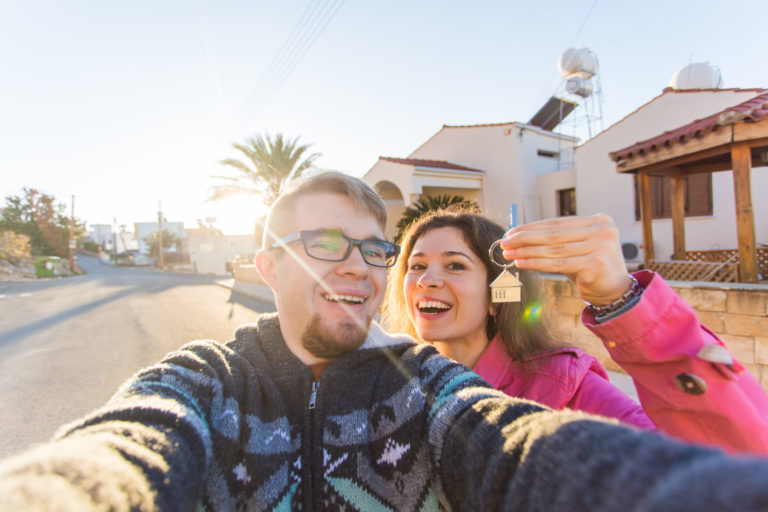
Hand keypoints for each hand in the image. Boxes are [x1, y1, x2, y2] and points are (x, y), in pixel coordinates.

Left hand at [499, 214, 631, 305]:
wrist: (616, 293)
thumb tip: (519, 236)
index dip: (531, 227)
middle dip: (525, 238)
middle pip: (554, 234)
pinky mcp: (596, 264)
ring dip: (527, 251)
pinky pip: (558, 263)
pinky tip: (521, 263)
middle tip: (505, 242)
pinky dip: (536, 263)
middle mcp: (602, 230)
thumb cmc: (592, 269)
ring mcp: (602, 246)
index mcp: (598, 221)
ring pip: (554, 249)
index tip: (511, 232)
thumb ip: (556, 240)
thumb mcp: (576, 249)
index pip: (557, 222)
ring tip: (510, 253)